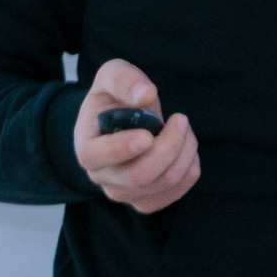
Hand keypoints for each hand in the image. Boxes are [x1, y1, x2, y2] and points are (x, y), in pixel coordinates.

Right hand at [72, 58, 198, 213]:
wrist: (122, 120)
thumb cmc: (114, 98)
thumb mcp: (111, 75)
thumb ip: (124, 79)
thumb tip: (145, 95)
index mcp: (86, 147)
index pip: (96, 157)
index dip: (122, 148)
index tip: (148, 134)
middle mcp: (101, 177)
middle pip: (139, 175)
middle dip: (169, 146)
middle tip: (180, 119)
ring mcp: (124, 193)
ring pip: (164, 183)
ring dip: (184, 151)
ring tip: (183, 127)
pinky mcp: (146, 201)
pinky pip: (177, 191)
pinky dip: (189, 167)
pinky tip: (184, 147)